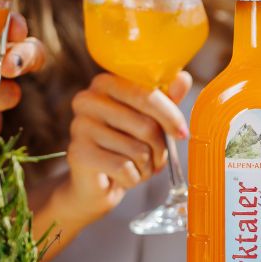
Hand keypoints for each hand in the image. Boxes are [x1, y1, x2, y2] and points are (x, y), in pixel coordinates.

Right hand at [61, 71, 191, 225]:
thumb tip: (183, 78)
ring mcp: (80, 126)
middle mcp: (88, 100)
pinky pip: (123, 168)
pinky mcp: (78, 153)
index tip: (182, 134)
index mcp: (105, 83)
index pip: (146, 94)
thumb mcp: (149, 118)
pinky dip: (133, 179)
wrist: (97, 182)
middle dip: (160, 148)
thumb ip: (165, 98)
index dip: (170, 116)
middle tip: (158, 158)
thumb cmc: (126, 144)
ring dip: (147, 166)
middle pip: (145, 125)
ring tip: (139, 167)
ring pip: (137, 150)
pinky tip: (125, 177)